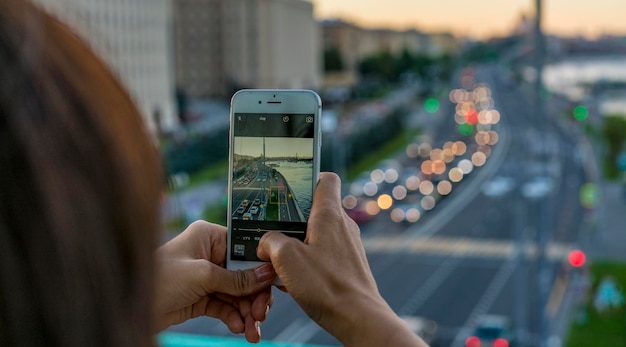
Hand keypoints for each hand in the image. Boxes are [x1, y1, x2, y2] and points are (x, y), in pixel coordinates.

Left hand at [154, 221, 275, 342]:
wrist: (130, 307)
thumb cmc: (158, 278)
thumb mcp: (202, 276)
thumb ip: (236, 278)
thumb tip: (265, 274)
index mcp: (209, 237)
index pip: (244, 249)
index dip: (260, 267)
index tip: (273, 283)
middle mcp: (210, 254)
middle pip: (244, 275)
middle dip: (255, 296)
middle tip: (261, 313)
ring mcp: (206, 277)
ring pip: (237, 294)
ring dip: (247, 312)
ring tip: (252, 330)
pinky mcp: (202, 297)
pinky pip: (226, 307)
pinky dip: (234, 317)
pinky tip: (239, 327)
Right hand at [257, 173, 427, 346]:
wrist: (357, 318)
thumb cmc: (326, 286)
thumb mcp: (286, 259)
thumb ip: (271, 242)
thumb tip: (267, 243)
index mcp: (329, 215)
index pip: (326, 179)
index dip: (308, 179)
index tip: (290, 190)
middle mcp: (342, 225)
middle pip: (314, 210)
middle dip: (291, 222)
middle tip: (274, 236)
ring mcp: (347, 245)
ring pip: (316, 235)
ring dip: (297, 247)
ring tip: (283, 265)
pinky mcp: (347, 264)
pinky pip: (322, 255)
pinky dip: (307, 263)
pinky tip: (295, 281)